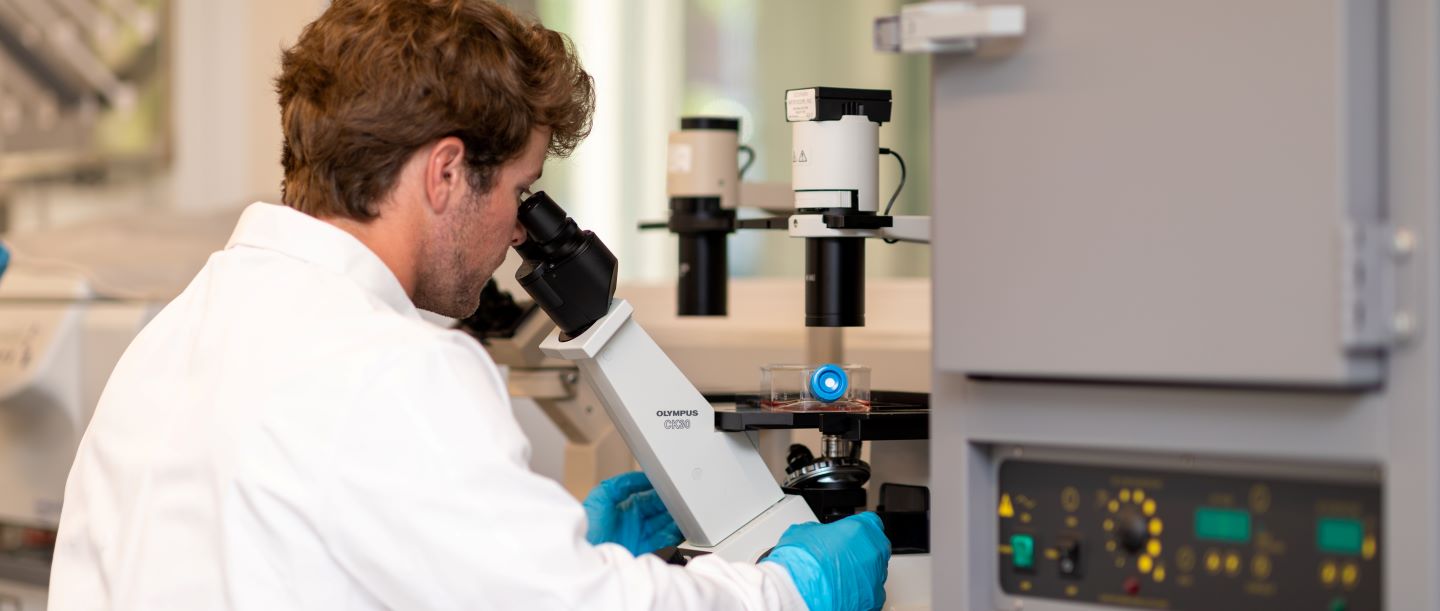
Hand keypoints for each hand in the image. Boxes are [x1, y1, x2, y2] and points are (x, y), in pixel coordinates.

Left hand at [582, 471, 682, 555]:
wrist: (586, 560)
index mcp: (625, 508)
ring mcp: (642, 538)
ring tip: (684, 509)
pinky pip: (667, 541)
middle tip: (682, 497)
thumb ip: (621, 484)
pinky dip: (675, 534)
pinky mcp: (648, 552)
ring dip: (676, 517)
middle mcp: (636, 523)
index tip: (671, 484)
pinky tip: (680, 526)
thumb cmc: (588, 529)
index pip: (649, 496)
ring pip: (666, 524)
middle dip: (671, 503)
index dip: (661, 490)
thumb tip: (643, 476)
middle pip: (661, 510)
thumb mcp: (601, 498)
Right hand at [762, 512, 889, 610]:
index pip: (870, 522)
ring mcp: (876, 576)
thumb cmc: (802, 560)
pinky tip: (842, 593)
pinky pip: (871, 594)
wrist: (799, 589)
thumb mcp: (805, 531)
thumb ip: (820, 531)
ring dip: (859, 573)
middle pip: (874, 548)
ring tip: (837, 578)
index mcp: (861, 529)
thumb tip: (817, 535)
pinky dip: (859, 593)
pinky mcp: (874, 599)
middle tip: (840, 558)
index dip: (857, 529)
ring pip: (874, 572)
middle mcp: (874, 551)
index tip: (849, 535)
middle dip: (859, 552)